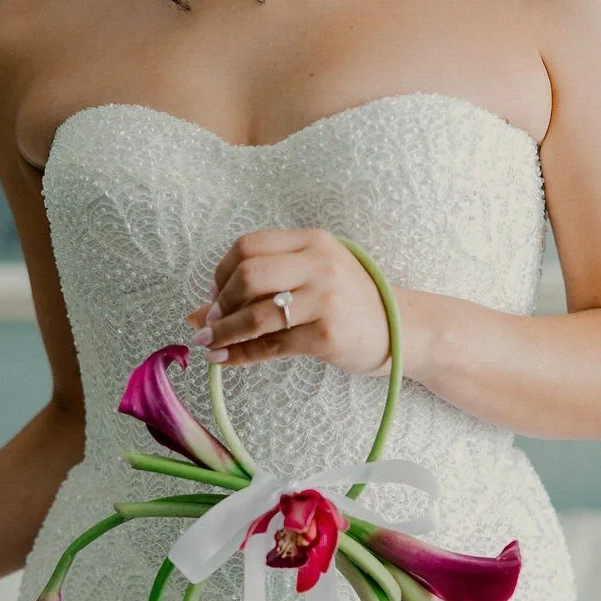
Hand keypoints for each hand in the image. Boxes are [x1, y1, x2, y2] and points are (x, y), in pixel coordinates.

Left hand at [184, 226, 393, 375]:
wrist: (402, 329)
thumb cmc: (349, 302)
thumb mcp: (311, 279)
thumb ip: (263, 287)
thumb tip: (198, 313)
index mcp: (311, 241)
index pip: (248, 246)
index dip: (222, 272)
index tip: (217, 295)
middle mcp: (318, 264)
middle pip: (247, 275)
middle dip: (221, 302)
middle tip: (212, 320)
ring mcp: (324, 299)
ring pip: (256, 314)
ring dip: (224, 331)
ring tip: (209, 343)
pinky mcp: (326, 335)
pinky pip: (271, 346)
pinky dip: (241, 355)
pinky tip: (225, 360)